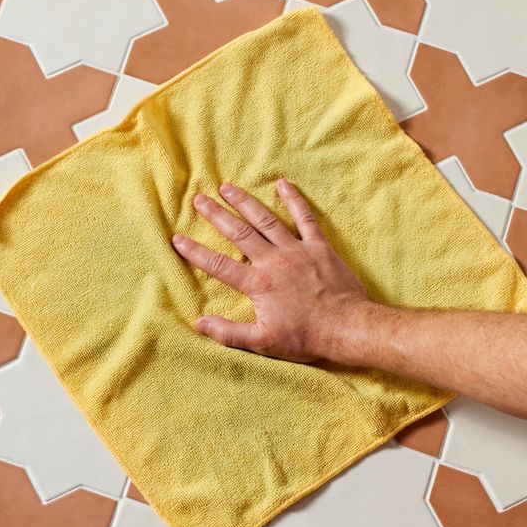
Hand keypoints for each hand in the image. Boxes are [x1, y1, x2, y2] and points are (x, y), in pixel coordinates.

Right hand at [171, 179, 371, 361]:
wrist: (349, 328)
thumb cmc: (306, 337)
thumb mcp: (263, 343)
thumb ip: (229, 333)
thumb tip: (199, 323)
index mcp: (258, 284)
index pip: (219, 265)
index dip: (195, 252)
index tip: (177, 239)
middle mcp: (273, 261)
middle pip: (239, 233)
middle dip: (216, 215)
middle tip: (199, 199)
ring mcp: (297, 251)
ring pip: (266, 220)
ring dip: (245, 202)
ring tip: (227, 187)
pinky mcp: (319, 247)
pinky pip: (305, 219)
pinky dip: (294, 200)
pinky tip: (282, 184)